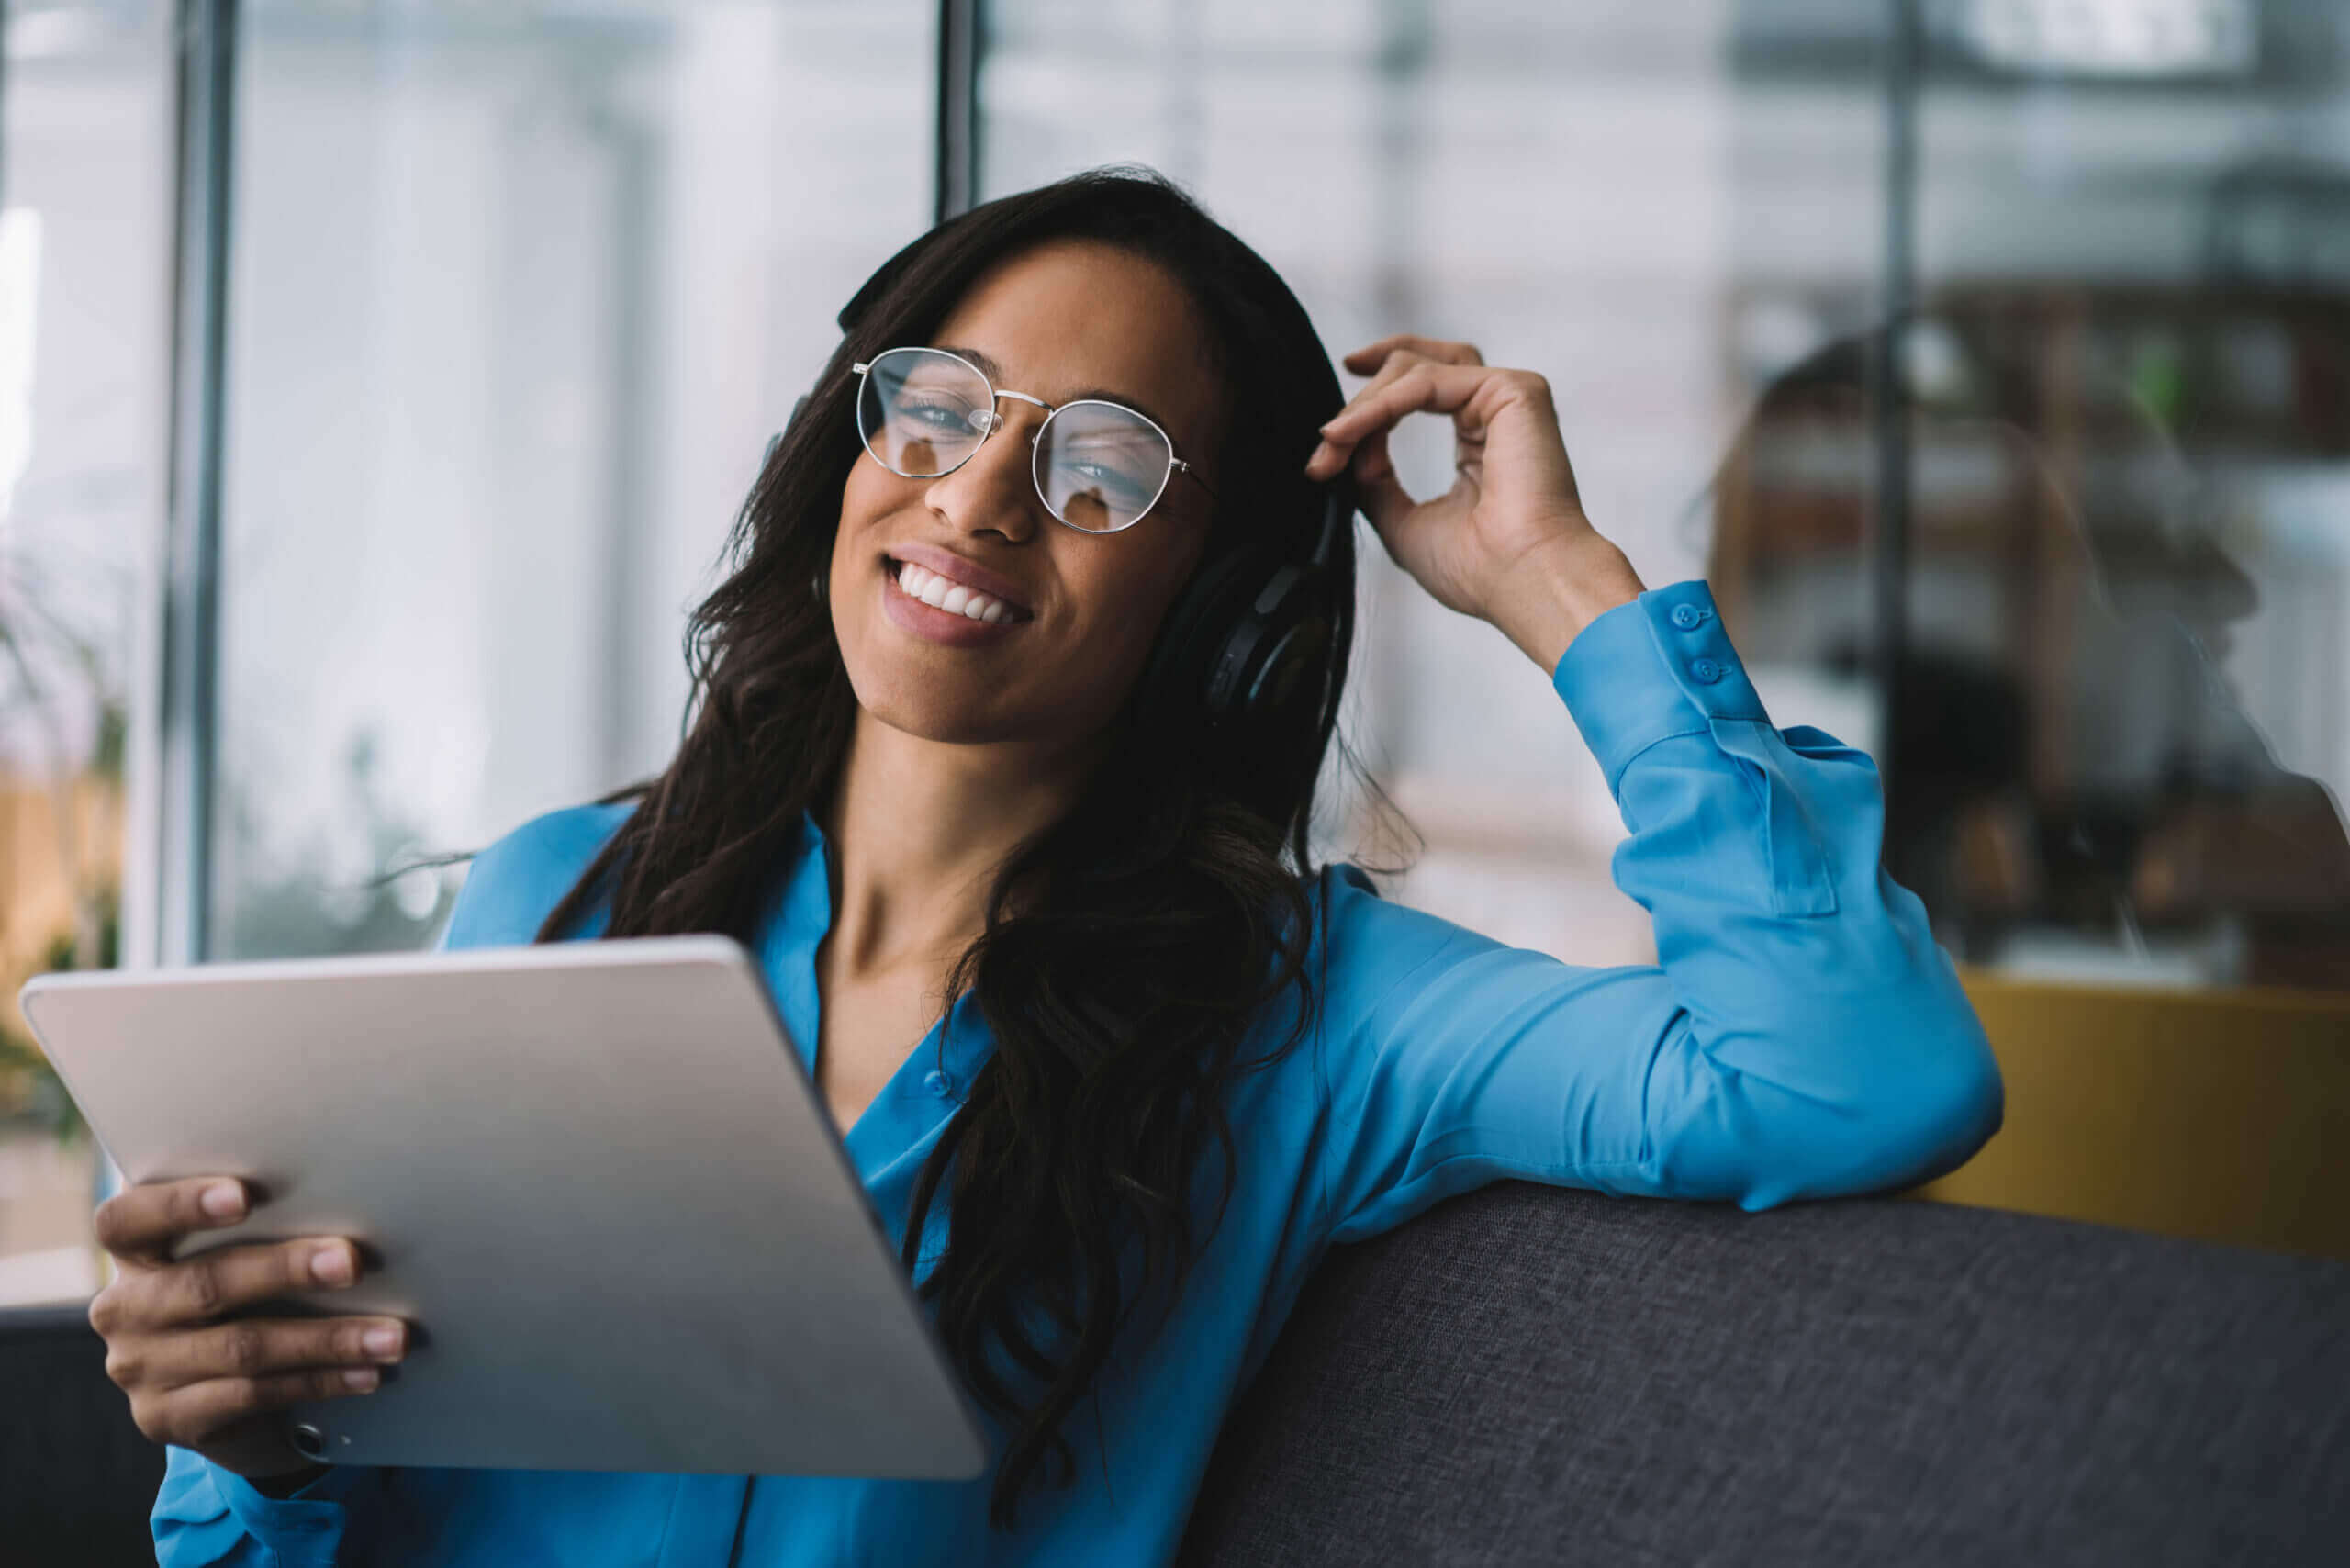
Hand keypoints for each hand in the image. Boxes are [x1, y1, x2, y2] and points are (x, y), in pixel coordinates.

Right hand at [88, 1176, 406, 1479]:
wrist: (218, 1392)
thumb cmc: (239, 1292)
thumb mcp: (233, 1252)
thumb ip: (263, 1222)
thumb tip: (349, 1190)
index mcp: (134, 1252)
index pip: (127, 1220)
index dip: (181, 1204)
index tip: (244, 1195)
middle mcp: (124, 1309)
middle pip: (203, 1284)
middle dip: (286, 1269)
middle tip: (351, 1261)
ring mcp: (141, 1369)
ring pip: (242, 1347)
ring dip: (327, 1339)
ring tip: (391, 1335)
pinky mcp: (167, 1419)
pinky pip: (253, 1395)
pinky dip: (320, 1381)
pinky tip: (367, 1372)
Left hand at [1306, 335, 1644, 669]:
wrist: (1524, 582)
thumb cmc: (1480, 570)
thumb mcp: (1403, 521)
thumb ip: (1374, 479)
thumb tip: (1343, 442)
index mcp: (1480, 439)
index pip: (1416, 393)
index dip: (1364, 414)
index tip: (1324, 451)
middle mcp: (1495, 412)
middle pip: (1414, 368)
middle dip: (1359, 402)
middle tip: (1325, 444)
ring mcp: (1507, 397)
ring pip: (1416, 368)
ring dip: (1365, 402)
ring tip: (1333, 441)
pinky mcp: (1513, 390)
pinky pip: (1427, 381)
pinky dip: (1382, 405)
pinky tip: (1350, 432)